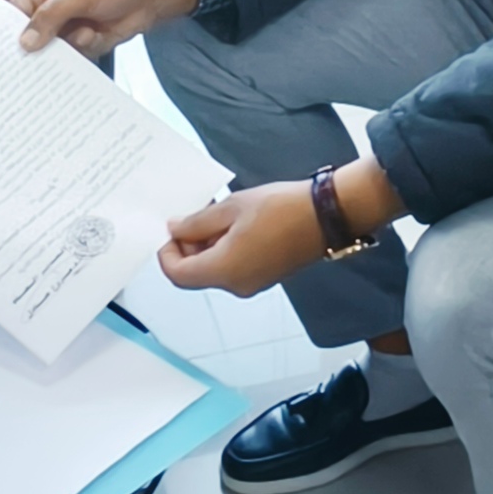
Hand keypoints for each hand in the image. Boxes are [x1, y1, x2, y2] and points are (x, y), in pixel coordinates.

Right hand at [8, 0, 200, 58]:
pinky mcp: (86, 43)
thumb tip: (24, 42)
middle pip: (32, 36)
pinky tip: (97, 36)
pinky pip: (75, 57)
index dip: (7, 31)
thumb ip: (49, 16)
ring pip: (52, 51)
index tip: (2, 51)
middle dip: (36, 47)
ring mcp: (69, 28)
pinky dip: (86, 48)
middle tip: (32, 60)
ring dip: (66, 48)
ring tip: (82, 36)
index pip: (15, 12)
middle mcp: (52, 11)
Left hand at [160, 159, 404, 297]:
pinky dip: (224, 250)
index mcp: (223, 270)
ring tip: (215, 214)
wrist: (326, 216)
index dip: (167, 253)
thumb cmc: (279, 208)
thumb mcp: (232, 208)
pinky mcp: (264, 277)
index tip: (170, 229)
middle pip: (195, 274)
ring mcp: (251, 284)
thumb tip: (174, 229)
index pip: (178, 274)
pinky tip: (234, 225)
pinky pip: (233, 269)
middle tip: (194, 214)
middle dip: (187, 247)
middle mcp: (234, 286)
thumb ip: (197, 222)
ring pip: (214, 271)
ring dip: (206, 246)